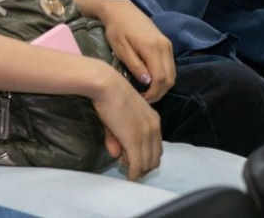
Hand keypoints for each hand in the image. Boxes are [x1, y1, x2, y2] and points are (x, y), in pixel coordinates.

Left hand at [88, 0, 174, 101]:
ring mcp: (168, 44)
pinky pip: (170, 65)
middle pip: (170, 78)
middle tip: (144, 99)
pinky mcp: (166, 43)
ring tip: (146, 91)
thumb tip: (147, 82)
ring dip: (162, 86)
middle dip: (159, 93)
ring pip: (172, 73)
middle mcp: (165, 46)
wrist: (121, 10)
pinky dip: (163, 76)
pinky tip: (150, 80)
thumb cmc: (116, 29)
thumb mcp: (120, 48)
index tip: (141, 99)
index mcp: (153, 47)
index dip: (153, 93)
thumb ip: (134, 65)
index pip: (161, 79)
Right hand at [89, 63, 161, 180]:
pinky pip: (137, 165)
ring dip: (136, 169)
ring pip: (147, 164)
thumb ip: (117, 138)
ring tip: (123, 165)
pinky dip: (133, 174)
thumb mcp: (117, 118)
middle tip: (126, 163)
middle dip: (142, 166)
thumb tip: (116, 154)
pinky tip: (128, 177)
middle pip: (155, 158)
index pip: (156, 148)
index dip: (145, 157)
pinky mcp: (135, 141)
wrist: (106, 85)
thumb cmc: (109, 96)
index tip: (130, 158)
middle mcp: (154, 128)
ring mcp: (146, 135)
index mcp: (154, 120)